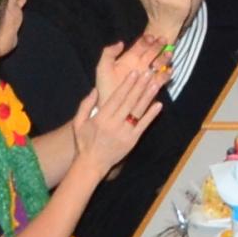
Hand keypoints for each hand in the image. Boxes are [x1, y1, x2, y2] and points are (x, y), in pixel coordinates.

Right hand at [77, 37, 170, 172]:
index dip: (126, 84)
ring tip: (155, 84)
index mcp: (101, 118)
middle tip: (148, 73)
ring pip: (138, 111)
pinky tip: (159, 105)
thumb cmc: (85, 142)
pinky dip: (151, 115)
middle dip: (139, 86)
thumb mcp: (78, 123)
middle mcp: (113, 124)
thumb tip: (95, 89)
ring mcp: (124, 132)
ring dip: (148, 97)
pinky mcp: (132, 140)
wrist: (91, 164)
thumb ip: (85, 105)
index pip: (116, 98)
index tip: (134, 72)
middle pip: (129, 101)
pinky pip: (143, 125)